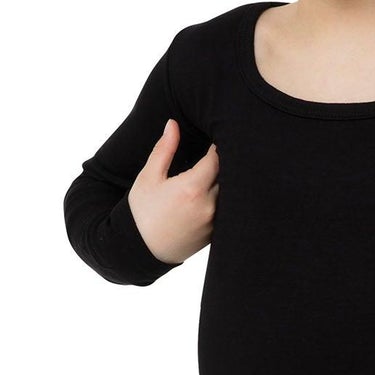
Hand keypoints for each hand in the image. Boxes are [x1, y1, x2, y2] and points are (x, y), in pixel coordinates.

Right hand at [127, 119, 218, 263]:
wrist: (142, 250)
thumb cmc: (143, 212)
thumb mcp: (149, 177)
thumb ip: (164, 149)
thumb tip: (172, 123)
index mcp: (192, 188)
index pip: (217, 158)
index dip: (218, 147)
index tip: (216, 138)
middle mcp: (208, 205)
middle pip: (228, 175)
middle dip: (226, 162)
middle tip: (224, 150)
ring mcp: (215, 221)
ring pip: (231, 193)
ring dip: (229, 181)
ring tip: (223, 171)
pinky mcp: (216, 233)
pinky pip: (228, 210)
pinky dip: (227, 199)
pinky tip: (221, 192)